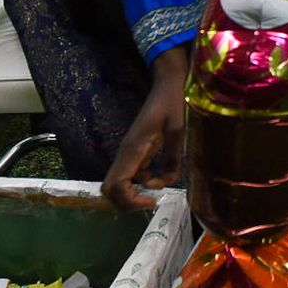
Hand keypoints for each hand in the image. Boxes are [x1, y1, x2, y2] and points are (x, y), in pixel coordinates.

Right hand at [102, 47, 187, 210]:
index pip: (117, 185)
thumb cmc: (172, 105)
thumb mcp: (178, 131)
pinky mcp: (134, 152)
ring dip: (133, 194)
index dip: (130, 200)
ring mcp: (128, 153)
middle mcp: (125, 154)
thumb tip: (167, 183)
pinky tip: (158, 180)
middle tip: (152, 201)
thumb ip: (172, 159)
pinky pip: (130, 176)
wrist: (165, 85)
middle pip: (110, 189)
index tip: (153, 200)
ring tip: (156, 193)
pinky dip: (140, 185)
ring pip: (118, 184)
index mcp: (133, 149)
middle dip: (128, 202)